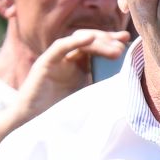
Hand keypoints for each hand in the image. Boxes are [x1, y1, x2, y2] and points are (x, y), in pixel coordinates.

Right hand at [10, 28, 128, 124]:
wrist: (33, 121)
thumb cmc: (59, 111)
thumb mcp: (87, 94)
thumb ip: (100, 82)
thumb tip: (127, 78)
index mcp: (78, 64)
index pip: (96, 45)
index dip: (112, 41)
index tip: (127, 40)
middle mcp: (67, 58)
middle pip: (90, 40)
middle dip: (108, 40)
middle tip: (122, 45)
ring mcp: (56, 59)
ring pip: (78, 40)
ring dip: (98, 41)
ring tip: (114, 49)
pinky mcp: (45, 63)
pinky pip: (61, 47)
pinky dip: (75, 41)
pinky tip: (90, 38)